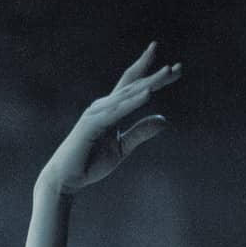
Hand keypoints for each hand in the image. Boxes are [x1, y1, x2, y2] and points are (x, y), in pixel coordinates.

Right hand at [40, 43, 180, 196]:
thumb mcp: (123, 147)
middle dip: (156, 76)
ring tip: (167, 73)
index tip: (174, 69)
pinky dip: (133, 102)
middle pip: (135, 85)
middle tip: (179, 68)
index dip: (153, 76)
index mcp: (112, 109)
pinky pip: (117, 111)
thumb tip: (164, 119)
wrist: (66, 178)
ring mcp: (98, 112)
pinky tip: (148, 94)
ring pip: (129, 93)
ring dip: (149, 83)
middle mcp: (105, 105)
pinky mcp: (93, 124)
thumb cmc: (90, 163)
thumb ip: (141, 132)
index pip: (135, 87)